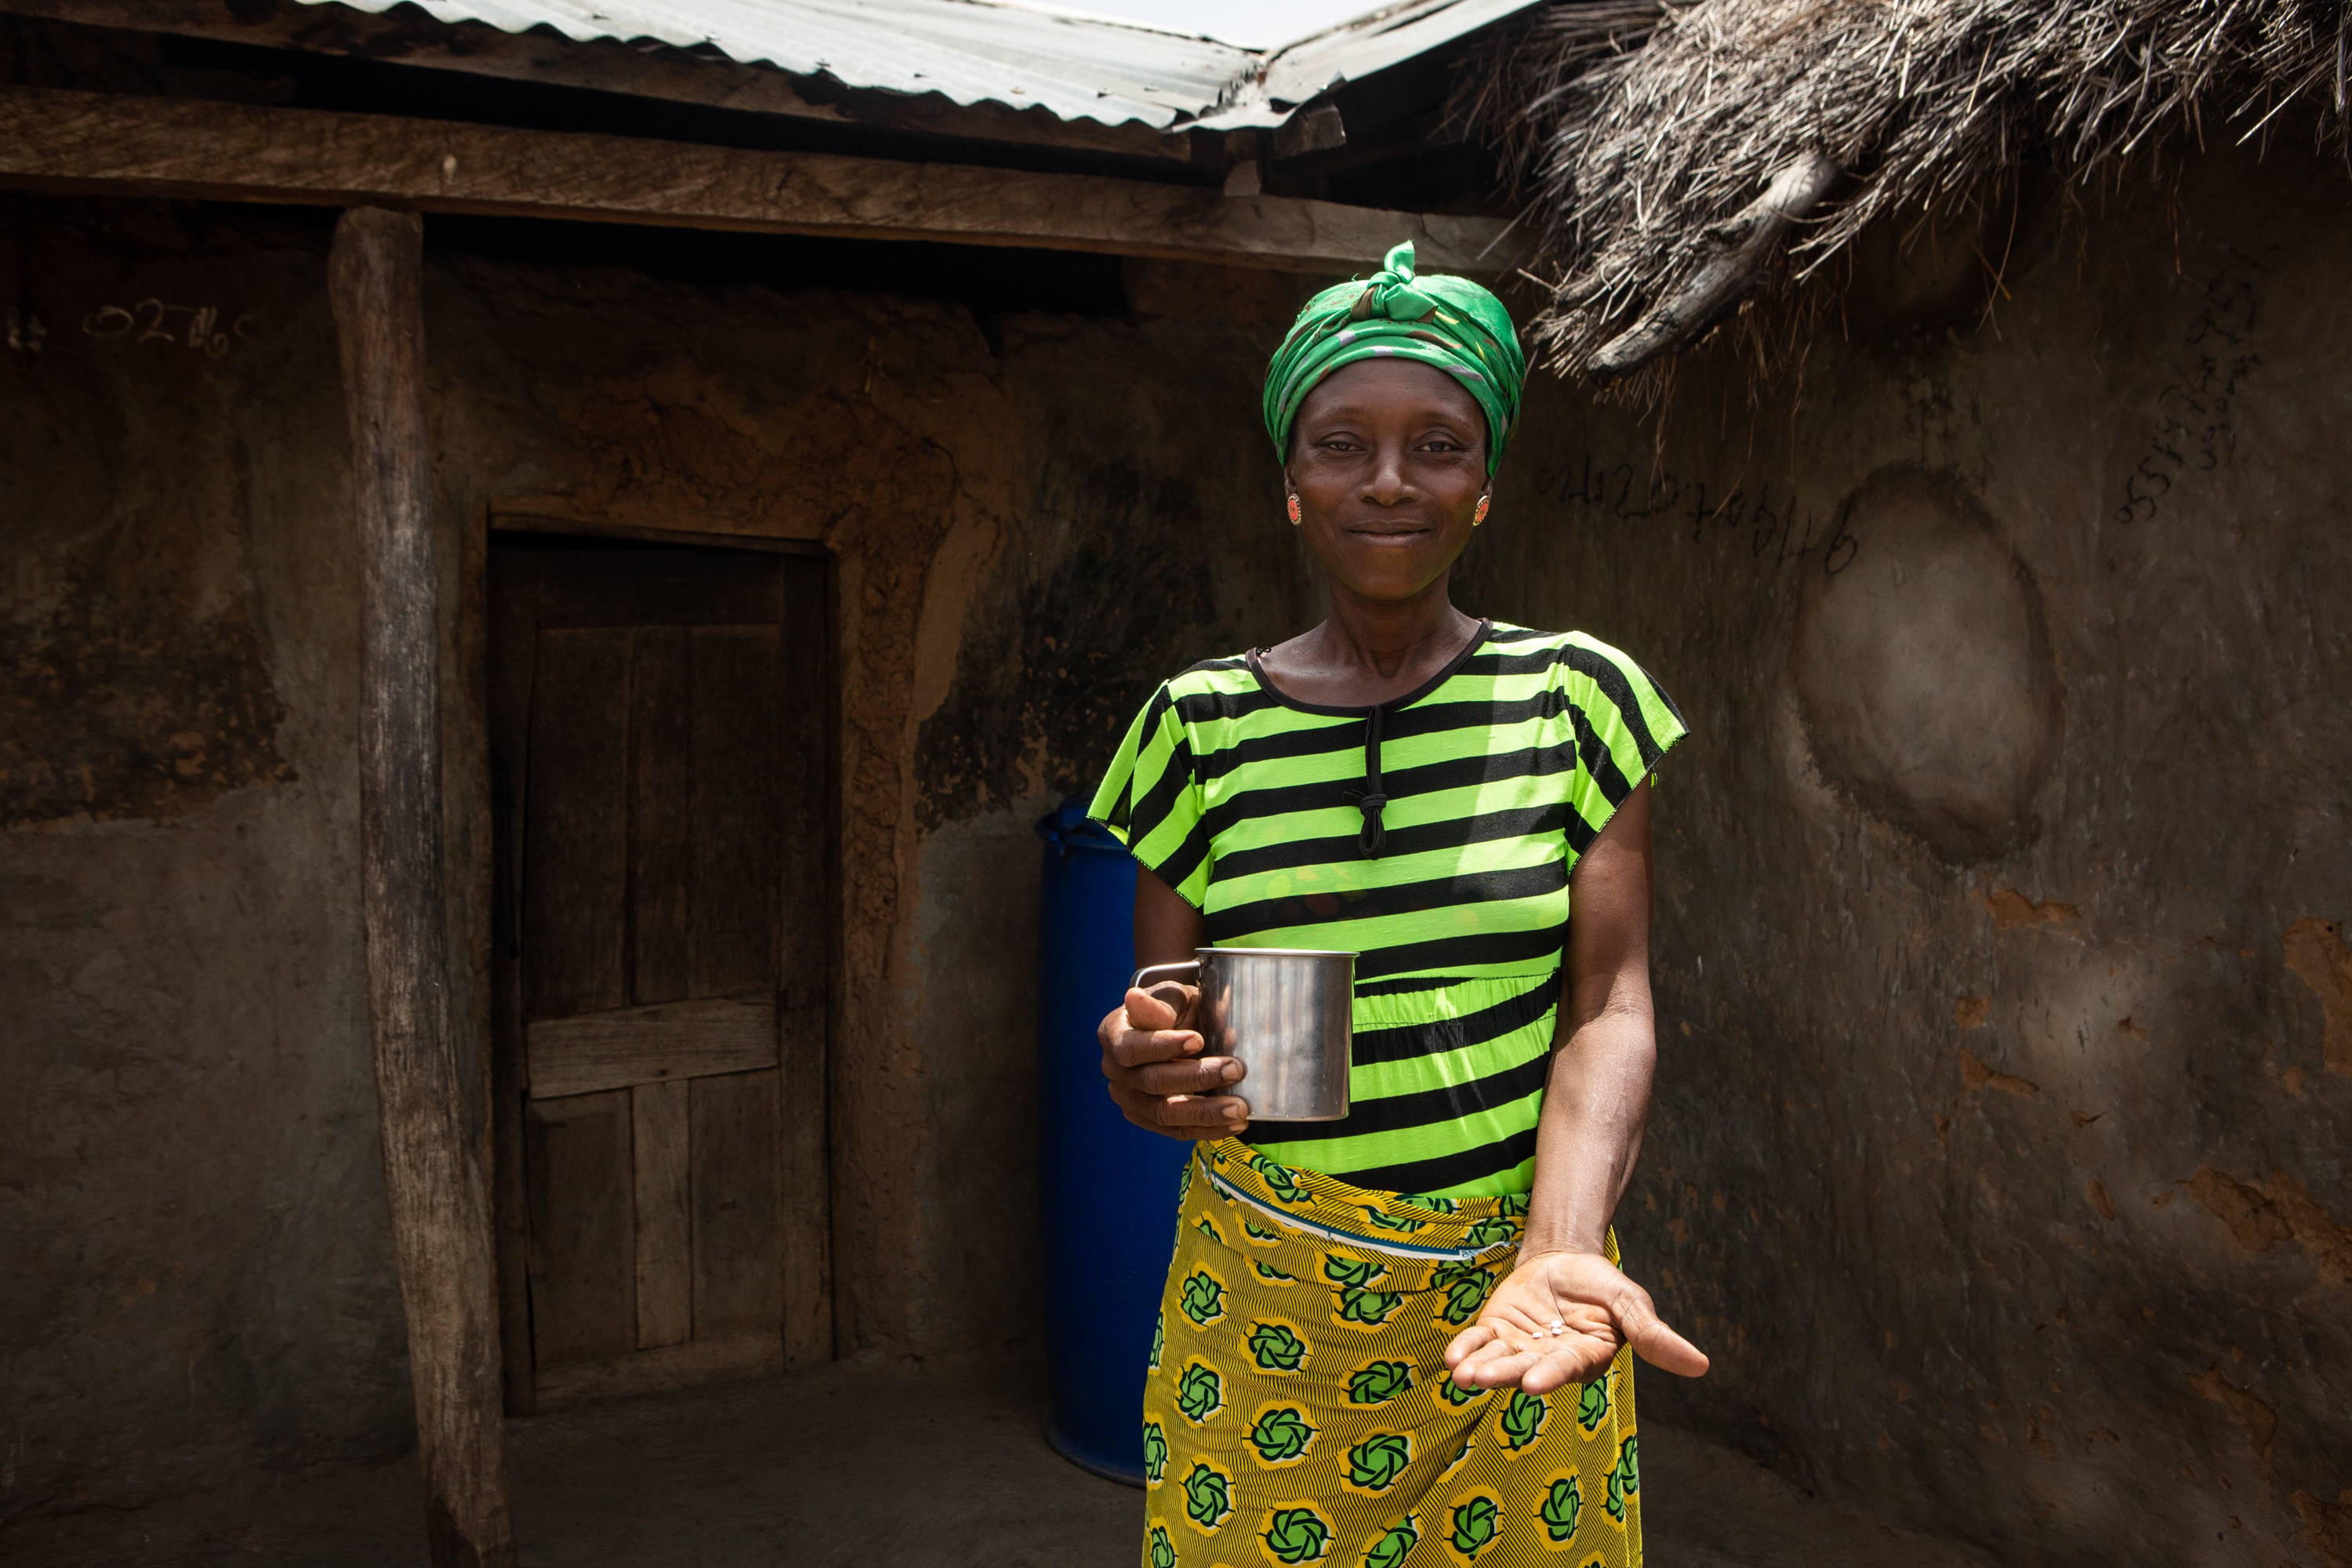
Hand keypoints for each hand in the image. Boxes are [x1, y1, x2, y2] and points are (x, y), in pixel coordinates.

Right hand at [1097, 983, 1248, 1139]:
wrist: (1177, 1030)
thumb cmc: (1174, 1009)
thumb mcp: (1168, 998)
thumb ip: (1157, 1005)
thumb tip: (1134, 998)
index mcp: (1114, 1036)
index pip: (1132, 1048)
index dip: (1163, 1047)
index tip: (1198, 1040)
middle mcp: (1115, 1072)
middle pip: (1151, 1083)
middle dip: (1196, 1078)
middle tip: (1235, 1070)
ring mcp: (1131, 1101)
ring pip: (1164, 1114)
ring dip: (1205, 1112)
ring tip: (1240, 1107)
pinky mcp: (1149, 1120)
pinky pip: (1177, 1131)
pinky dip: (1208, 1129)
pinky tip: (1237, 1123)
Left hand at [1443, 1249, 1707, 1394]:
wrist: (1566, 1260)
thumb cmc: (1603, 1286)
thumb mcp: (1630, 1303)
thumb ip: (1654, 1336)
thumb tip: (1702, 1366)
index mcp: (1585, 1357)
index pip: (1567, 1367)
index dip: (1550, 1374)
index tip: (1533, 1383)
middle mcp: (1549, 1361)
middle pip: (1525, 1368)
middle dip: (1504, 1374)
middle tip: (1481, 1379)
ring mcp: (1519, 1348)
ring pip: (1498, 1360)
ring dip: (1479, 1368)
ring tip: (1461, 1375)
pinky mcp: (1496, 1330)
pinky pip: (1478, 1343)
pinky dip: (1465, 1349)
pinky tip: (1452, 1358)